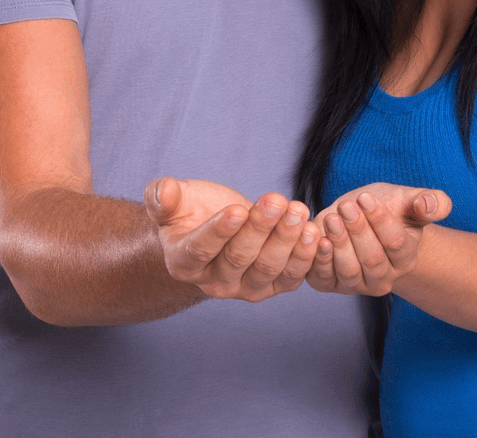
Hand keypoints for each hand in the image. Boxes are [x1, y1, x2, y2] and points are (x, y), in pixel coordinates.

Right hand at [143, 178, 321, 301]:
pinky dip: (305, 257)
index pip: (201, 249)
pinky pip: (290, 277)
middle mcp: (214, 282)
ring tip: (298, 212)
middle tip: (276, 200)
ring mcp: (245, 288)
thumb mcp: (173, 200)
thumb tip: (164, 189)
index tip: (237, 210)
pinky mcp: (272, 285)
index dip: (219, 231)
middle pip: (239, 258)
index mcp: (184, 262)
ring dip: (286, 240)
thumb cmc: (191, 211)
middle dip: (260, 228)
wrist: (214, 227)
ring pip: (268, 268)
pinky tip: (314, 232)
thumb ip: (161, 197)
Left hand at [307, 183, 451, 296]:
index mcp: (406, 257)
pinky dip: (320, 261)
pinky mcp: (332, 283)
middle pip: (372, 259)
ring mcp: (358, 284)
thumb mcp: (409, 199)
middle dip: (358, 230)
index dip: (380, 220)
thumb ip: (431, 201)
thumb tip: (430, 204)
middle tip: (346, 206)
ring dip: (339, 244)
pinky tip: (318, 238)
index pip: (396, 243)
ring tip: (332, 218)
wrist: (362, 219)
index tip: (366, 198)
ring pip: (350, 270)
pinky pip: (325, 279)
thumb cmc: (389, 208)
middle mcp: (384, 277)